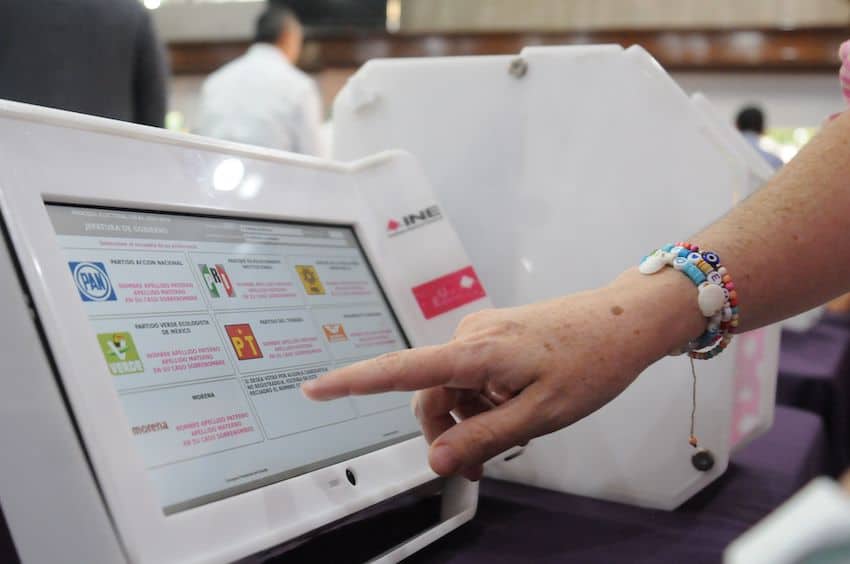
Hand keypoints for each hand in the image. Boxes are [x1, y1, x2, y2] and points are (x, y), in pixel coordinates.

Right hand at [303, 269, 702, 479]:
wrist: (626, 322)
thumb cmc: (591, 362)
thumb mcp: (541, 414)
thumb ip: (485, 437)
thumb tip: (436, 460)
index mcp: (476, 352)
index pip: (401, 370)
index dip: (353, 382)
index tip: (315, 389)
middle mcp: (469, 336)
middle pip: (430, 395)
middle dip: (449, 431)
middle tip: (484, 464)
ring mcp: (482, 334)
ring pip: (452, 388)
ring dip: (471, 416)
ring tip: (514, 430)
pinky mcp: (494, 336)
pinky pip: (470, 375)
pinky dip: (483, 399)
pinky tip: (515, 406)